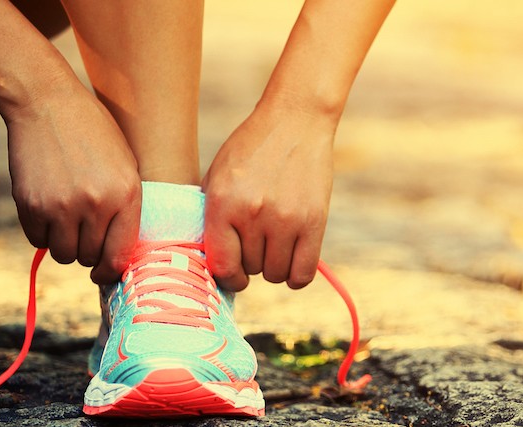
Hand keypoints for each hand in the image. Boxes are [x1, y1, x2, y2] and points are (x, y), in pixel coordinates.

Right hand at [5, 87, 141, 284]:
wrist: (47, 103)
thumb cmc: (92, 132)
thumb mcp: (124, 164)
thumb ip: (125, 206)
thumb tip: (118, 252)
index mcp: (126, 194)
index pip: (120, 254)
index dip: (111, 270)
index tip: (104, 273)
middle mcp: (96, 204)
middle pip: (90, 257)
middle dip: (87, 253)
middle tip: (83, 235)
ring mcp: (61, 206)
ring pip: (63, 254)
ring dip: (64, 245)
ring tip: (66, 222)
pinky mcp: (31, 204)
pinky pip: (37, 240)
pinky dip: (42, 233)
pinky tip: (47, 210)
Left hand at [203, 107, 334, 290]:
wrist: (295, 121)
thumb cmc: (252, 149)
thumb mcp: (218, 176)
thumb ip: (211, 217)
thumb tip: (209, 263)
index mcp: (222, 203)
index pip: (222, 265)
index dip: (227, 276)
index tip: (234, 273)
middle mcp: (252, 214)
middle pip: (251, 269)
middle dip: (252, 261)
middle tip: (257, 241)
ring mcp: (285, 219)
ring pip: (275, 274)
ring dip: (274, 265)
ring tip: (274, 243)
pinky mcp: (313, 221)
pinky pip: (303, 273)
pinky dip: (296, 275)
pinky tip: (292, 259)